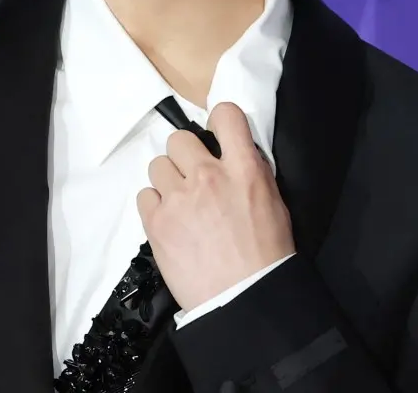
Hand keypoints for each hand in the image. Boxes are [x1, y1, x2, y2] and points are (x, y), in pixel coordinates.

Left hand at [136, 101, 294, 312]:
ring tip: (181, 204)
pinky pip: (144, 195)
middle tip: (194, 177)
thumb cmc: (266, 256)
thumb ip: (251, 172)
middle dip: (185, 156)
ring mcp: (179, 199)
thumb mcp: (273, 202)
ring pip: (158, 165)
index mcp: (243, 169)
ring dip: (168, 181)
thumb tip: (235, 155)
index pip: (225, 115)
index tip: (217, 134)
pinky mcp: (157, 223)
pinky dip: (155, 206)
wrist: (245, 301)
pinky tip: (170, 222)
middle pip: (179, 139)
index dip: (219, 120)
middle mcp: (208, 176)